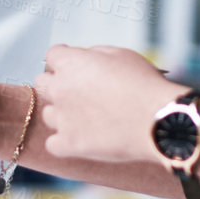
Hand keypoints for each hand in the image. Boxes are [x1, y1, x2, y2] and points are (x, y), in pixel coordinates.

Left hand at [35, 45, 184, 165]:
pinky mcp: (68, 144)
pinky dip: (64, 142)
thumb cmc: (144, 85)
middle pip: (42, 83)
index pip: (52, 55)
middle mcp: (60, 89)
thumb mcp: (122, 55)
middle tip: (80, 93)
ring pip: (48, 114)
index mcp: (71, 63)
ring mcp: (62, 118)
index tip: (75, 66)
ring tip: (87, 118)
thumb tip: (84, 59)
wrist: (157, 120)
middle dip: (58, 85)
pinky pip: (53, 143)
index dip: (65, 60)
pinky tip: (80, 139)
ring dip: (62, 114)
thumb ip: (95, 54)